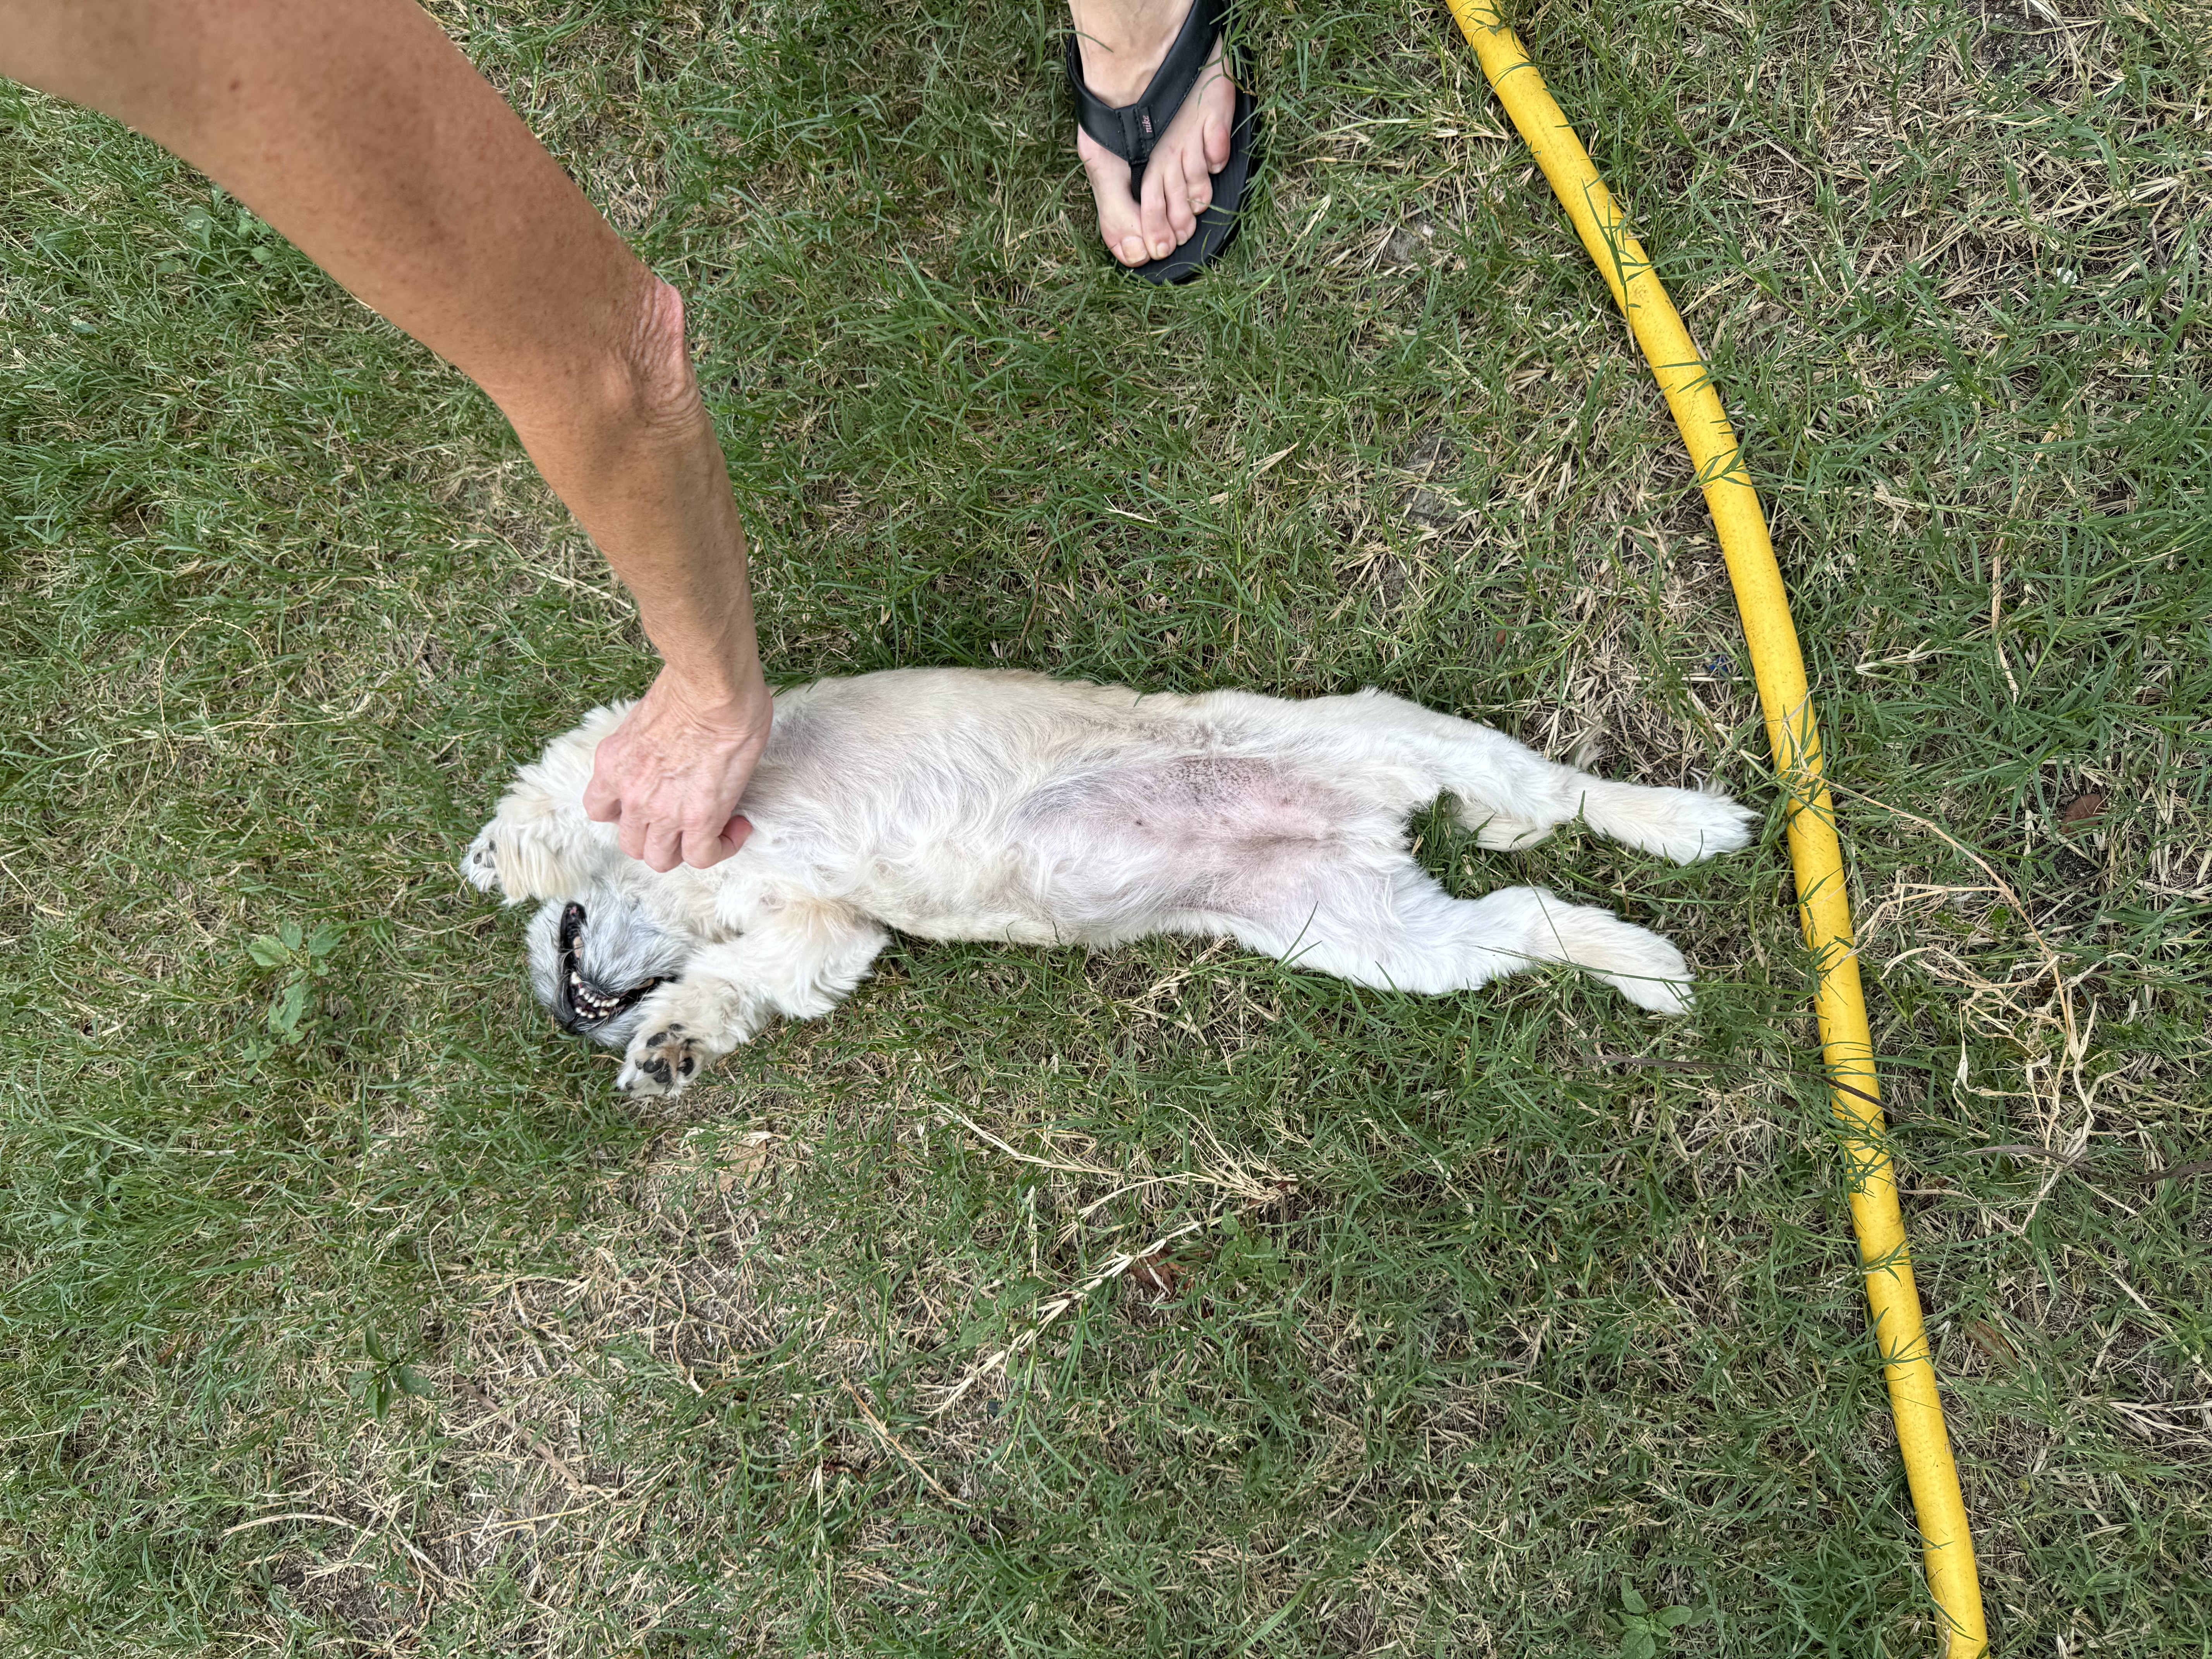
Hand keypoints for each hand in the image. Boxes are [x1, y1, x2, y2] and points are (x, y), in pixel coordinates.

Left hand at [583, 668, 772, 870]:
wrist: (713, 688)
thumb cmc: (690, 686)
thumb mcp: (645, 718)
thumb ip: (648, 744)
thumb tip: (672, 745)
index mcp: (612, 763)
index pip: (600, 809)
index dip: (625, 814)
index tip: (649, 803)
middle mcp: (630, 793)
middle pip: (631, 843)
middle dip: (658, 836)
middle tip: (685, 815)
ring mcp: (661, 811)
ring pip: (661, 858)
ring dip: (684, 847)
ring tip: (711, 826)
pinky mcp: (699, 819)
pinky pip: (701, 856)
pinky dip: (720, 848)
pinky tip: (737, 826)